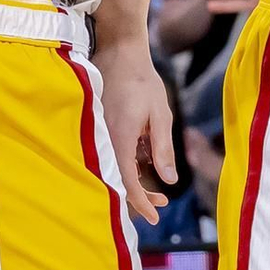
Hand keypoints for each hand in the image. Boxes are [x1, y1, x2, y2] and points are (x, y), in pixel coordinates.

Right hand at [97, 46, 174, 224]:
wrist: (118, 52)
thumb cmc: (142, 80)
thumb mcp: (160, 115)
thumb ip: (163, 148)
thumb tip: (170, 181)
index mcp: (120, 138)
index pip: (128, 182)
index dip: (141, 203)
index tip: (156, 217)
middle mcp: (105, 140)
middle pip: (118, 181)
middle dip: (141, 197)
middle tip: (163, 202)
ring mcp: (100, 135)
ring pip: (115, 170)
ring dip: (136, 181)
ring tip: (159, 186)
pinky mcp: (101, 129)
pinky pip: (113, 155)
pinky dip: (129, 164)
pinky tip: (146, 160)